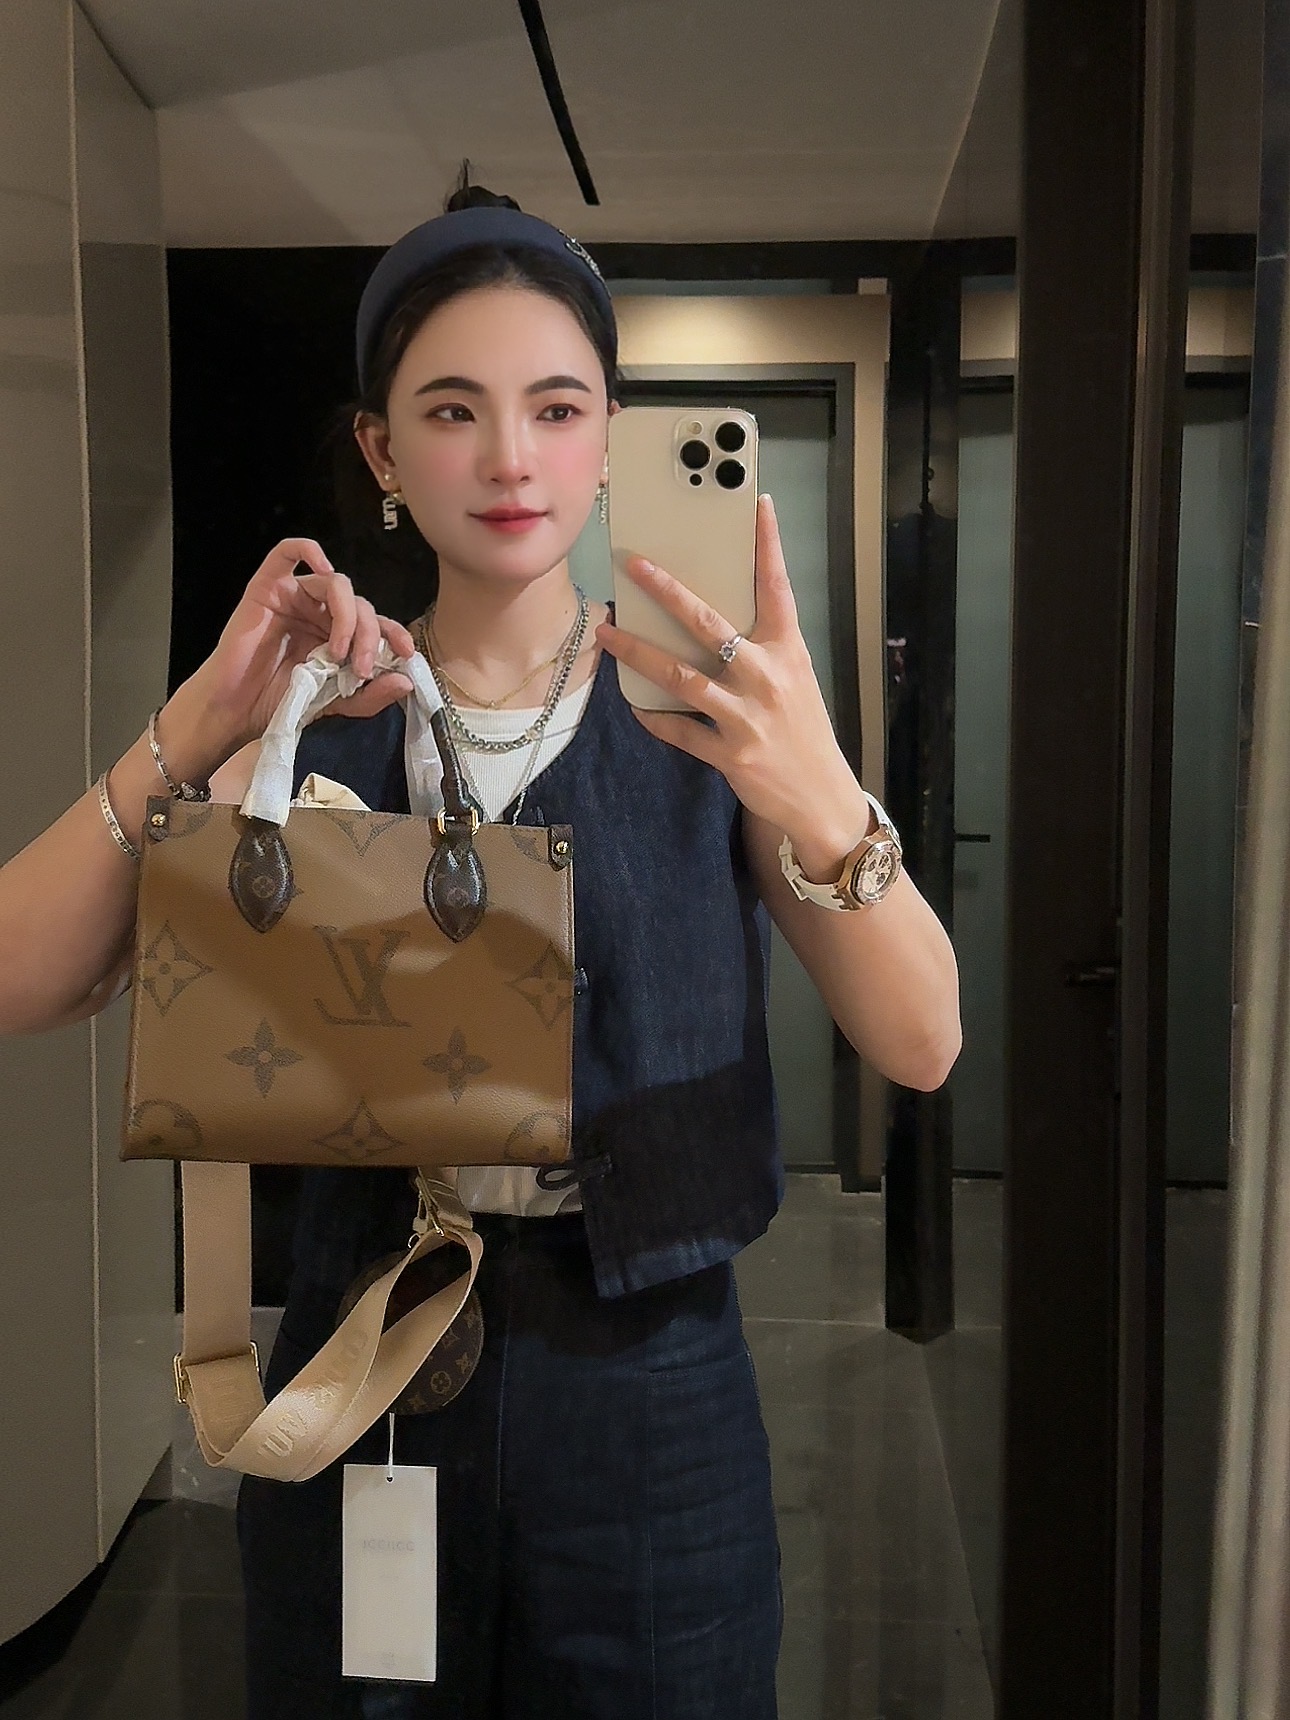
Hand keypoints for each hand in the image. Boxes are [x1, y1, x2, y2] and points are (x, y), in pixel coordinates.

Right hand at [191, 539, 416, 748]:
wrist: (238, 710)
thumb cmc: (281, 703)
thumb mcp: (335, 705)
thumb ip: (369, 696)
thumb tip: (405, 684)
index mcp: (339, 635)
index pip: (375, 623)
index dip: (394, 633)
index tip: (407, 654)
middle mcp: (321, 613)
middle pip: (360, 605)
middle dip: (368, 636)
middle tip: (361, 669)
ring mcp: (296, 598)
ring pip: (337, 584)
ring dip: (348, 616)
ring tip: (339, 651)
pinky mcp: (269, 588)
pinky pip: (287, 553)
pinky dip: (308, 550)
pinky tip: (323, 567)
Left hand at [595, 495, 869, 869]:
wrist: (821, 798)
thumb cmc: (802, 732)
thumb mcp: (794, 681)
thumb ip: (760, 649)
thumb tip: (710, 619)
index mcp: (788, 652)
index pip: (777, 588)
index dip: (768, 545)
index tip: (757, 505)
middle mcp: (768, 678)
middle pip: (710, 625)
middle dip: (668, 592)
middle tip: (634, 565)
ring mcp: (748, 717)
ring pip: (681, 678)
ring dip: (638, 653)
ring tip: (607, 633)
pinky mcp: (730, 754)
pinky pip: (680, 731)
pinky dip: (654, 718)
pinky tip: (634, 706)